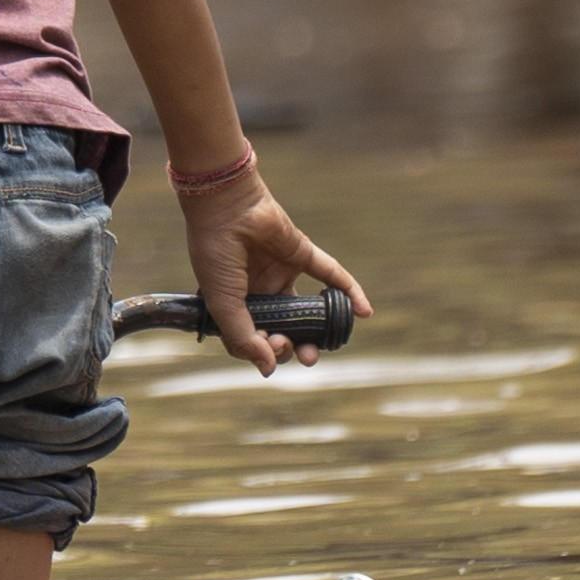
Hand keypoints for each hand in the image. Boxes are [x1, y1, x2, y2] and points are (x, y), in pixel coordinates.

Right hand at [179, 169, 370, 372]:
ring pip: (307, 310)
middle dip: (290, 347)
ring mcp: (282, 273)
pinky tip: (363, 312)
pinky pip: (331, 275)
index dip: (262, 350)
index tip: (269, 349)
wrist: (226, 208)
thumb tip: (269, 371)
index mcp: (235, 303)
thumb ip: (244, 338)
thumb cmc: (215, 254)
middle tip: (291, 348)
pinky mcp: (303, 255)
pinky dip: (350, 292)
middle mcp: (260, 291)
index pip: (253, 337)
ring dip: (318, 332)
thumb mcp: (222, 303)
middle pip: (283, 328)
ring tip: (318, 350)